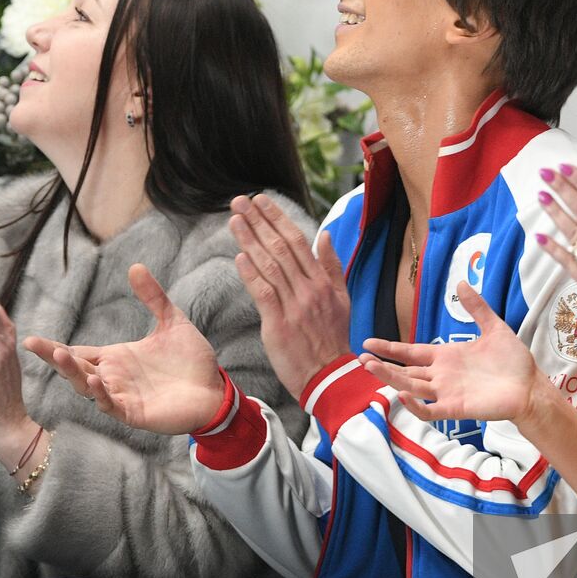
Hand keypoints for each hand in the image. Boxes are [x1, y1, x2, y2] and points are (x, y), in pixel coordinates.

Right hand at [23, 264, 224, 435]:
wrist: (216, 391)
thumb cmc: (193, 361)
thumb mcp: (172, 322)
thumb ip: (154, 297)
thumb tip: (135, 266)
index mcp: (117, 358)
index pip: (78, 352)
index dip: (54, 347)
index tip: (30, 340)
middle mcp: (114, 377)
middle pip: (75, 368)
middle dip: (55, 357)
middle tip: (33, 344)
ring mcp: (122, 397)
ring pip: (87, 387)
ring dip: (73, 373)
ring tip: (61, 355)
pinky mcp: (135, 413)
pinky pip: (111, 406)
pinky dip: (102, 394)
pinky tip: (95, 380)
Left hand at [229, 194, 350, 399]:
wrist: (331, 377)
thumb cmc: (333, 339)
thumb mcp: (342, 299)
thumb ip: (331, 266)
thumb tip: (323, 235)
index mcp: (322, 282)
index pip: (298, 241)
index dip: (277, 219)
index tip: (261, 200)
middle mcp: (309, 290)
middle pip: (280, 248)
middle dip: (258, 222)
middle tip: (240, 201)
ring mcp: (294, 307)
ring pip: (270, 266)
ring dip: (249, 241)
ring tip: (234, 220)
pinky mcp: (279, 325)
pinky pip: (264, 294)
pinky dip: (251, 274)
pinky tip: (239, 257)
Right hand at [360, 283, 550, 425]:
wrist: (530, 386)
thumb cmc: (513, 361)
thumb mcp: (493, 327)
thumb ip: (476, 308)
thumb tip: (461, 283)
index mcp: (445, 356)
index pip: (411, 352)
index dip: (390, 348)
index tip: (369, 342)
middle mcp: (441, 375)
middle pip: (405, 370)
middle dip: (383, 365)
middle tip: (361, 358)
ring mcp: (447, 393)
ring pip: (411, 387)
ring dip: (391, 379)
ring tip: (370, 368)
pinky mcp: (456, 408)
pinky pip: (431, 410)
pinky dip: (416, 406)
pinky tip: (402, 395)